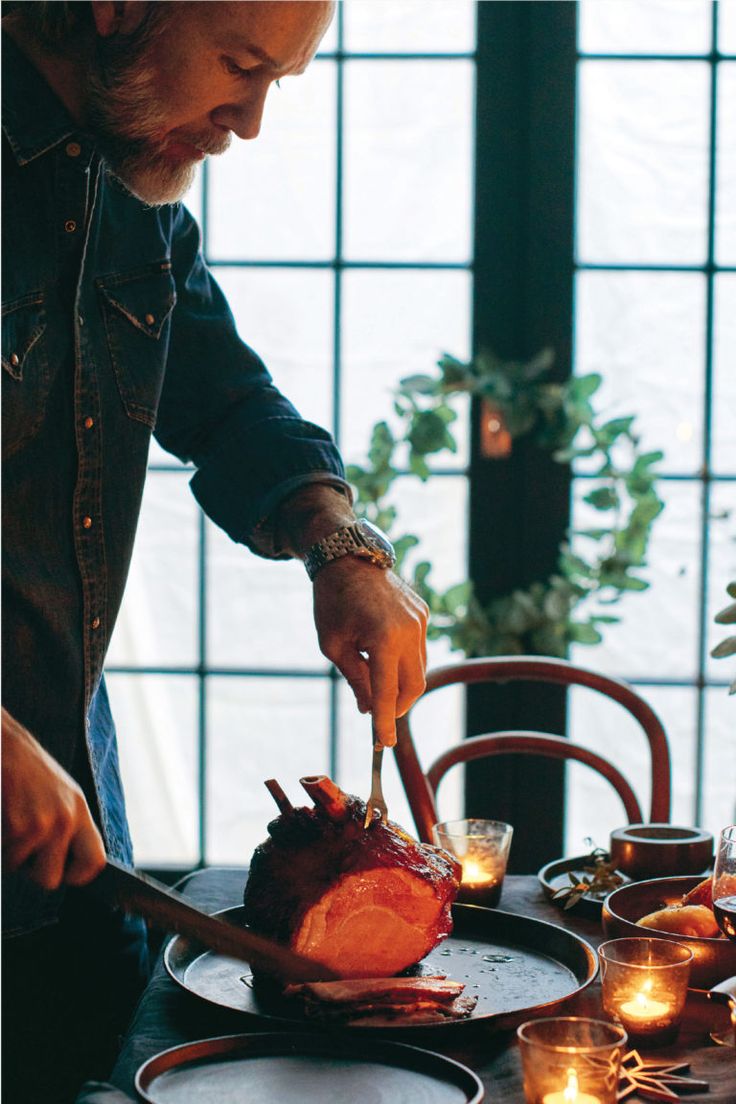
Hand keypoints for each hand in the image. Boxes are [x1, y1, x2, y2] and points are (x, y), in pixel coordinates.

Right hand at [1, 708, 105, 889]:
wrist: (5, 744)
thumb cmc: (26, 771)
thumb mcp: (59, 795)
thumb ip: (67, 828)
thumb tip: (64, 870)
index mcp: (79, 812)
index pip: (94, 863)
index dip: (76, 876)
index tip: (61, 872)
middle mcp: (66, 819)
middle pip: (51, 879)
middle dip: (31, 870)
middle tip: (23, 844)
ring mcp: (42, 823)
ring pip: (18, 868)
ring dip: (9, 852)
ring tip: (9, 819)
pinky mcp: (18, 826)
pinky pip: (3, 858)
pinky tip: (3, 816)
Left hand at [313, 560, 427, 746]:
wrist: (347, 559)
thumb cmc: (332, 603)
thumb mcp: (333, 645)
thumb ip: (355, 679)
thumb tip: (369, 710)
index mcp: (383, 638)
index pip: (387, 692)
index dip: (385, 722)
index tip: (383, 744)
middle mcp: (409, 630)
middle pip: (413, 686)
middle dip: (397, 706)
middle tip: (377, 716)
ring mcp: (420, 621)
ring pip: (419, 669)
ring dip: (399, 683)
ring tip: (372, 675)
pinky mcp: (423, 614)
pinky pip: (418, 649)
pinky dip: (403, 661)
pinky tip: (381, 652)